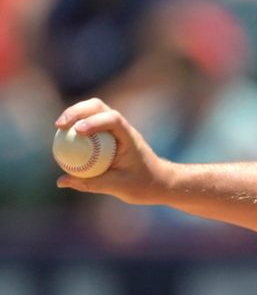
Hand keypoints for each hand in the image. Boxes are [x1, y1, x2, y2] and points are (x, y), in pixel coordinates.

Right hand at [54, 98, 170, 204]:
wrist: (160, 182)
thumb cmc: (143, 185)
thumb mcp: (117, 187)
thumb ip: (90, 183)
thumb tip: (61, 181)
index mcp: (130, 138)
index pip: (113, 120)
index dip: (94, 121)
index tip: (77, 131)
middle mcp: (123, 128)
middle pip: (98, 107)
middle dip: (77, 111)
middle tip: (59, 126)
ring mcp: (116, 129)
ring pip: (93, 111)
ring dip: (75, 114)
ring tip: (58, 127)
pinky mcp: (109, 134)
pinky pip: (91, 124)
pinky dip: (77, 125)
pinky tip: (63, 137)